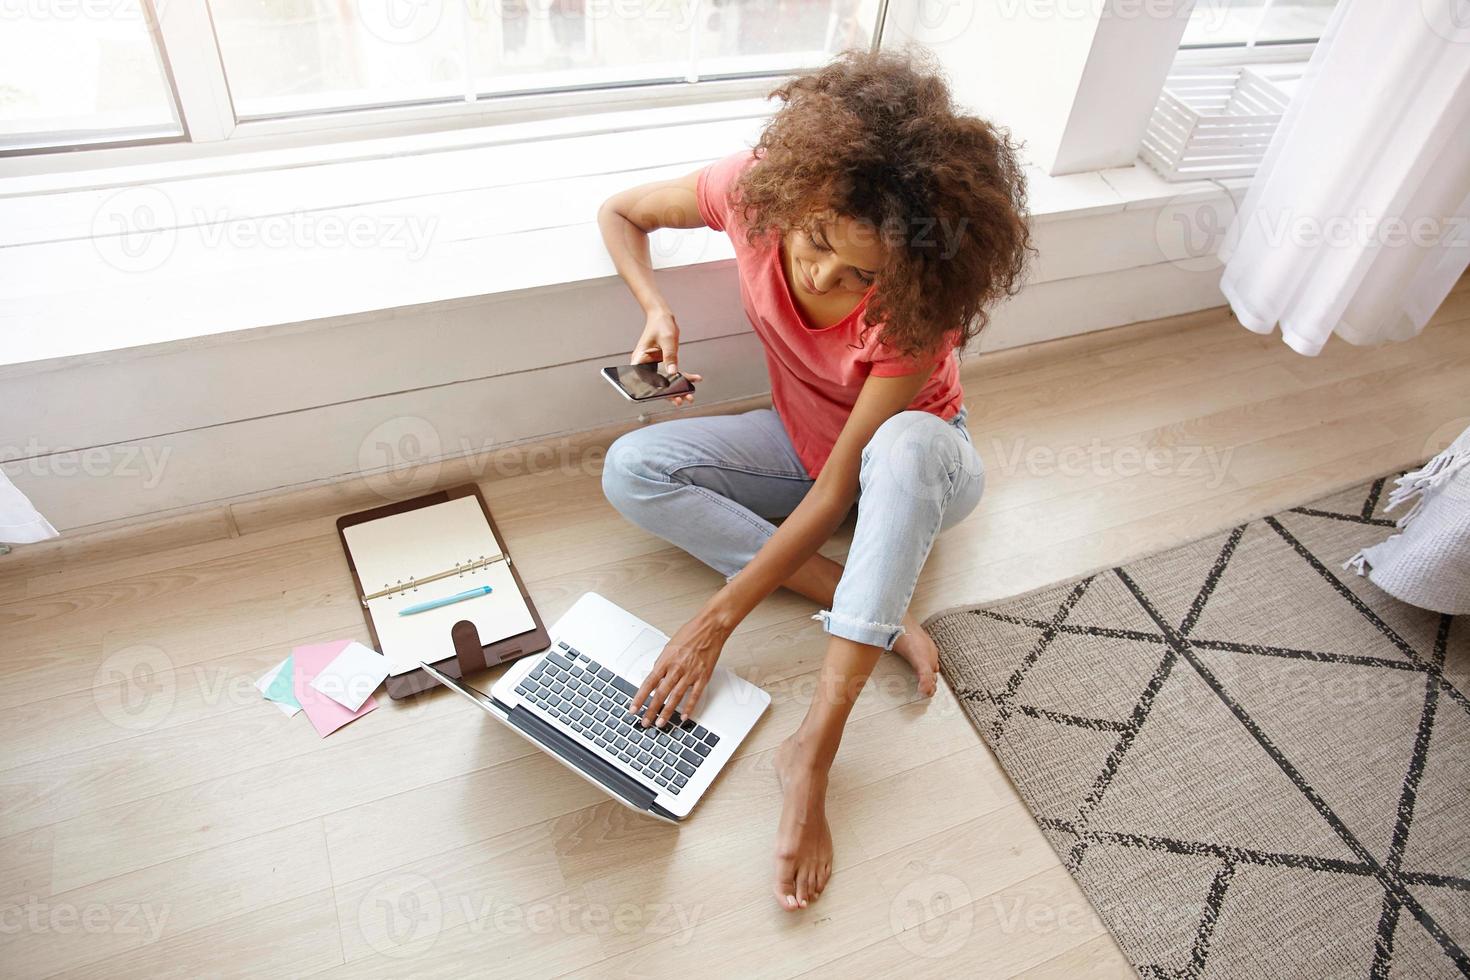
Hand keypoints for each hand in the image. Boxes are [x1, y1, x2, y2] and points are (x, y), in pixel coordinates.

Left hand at [630, 611, 729, 726]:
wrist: (710, 627)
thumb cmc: (691, 633)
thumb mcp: (669, 646)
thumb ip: (662, 663)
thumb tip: (656, 677)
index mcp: (666, 660)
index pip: (648, 683)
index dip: (640, 698)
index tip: (634, 709)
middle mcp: (676, 668)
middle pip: (660, 693)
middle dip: (651, 710)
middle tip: (645, 722)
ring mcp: (690, 673)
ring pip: (675, 697)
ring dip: (667, 712)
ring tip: (661, 723)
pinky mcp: (703, 676)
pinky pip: (694, 695)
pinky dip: (688, 707)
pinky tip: (684, 716)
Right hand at [631, 310, 701, 407]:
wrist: (662, 316)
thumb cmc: (660, 324)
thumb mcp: (667, 340)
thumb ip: (670, 356)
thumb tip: (673, 372)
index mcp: (639, 361)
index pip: (646, 380)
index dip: (656, 391)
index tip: (667, 396)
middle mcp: (645, 366)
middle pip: (656, 385)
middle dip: (669, 394)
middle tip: (680, 401)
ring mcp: (654, 366)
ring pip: (665, 382)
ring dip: (678, 389)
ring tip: (689, 396)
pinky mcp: (663, 364)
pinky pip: (673, 374)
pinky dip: (684, 377)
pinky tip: (695, 379)